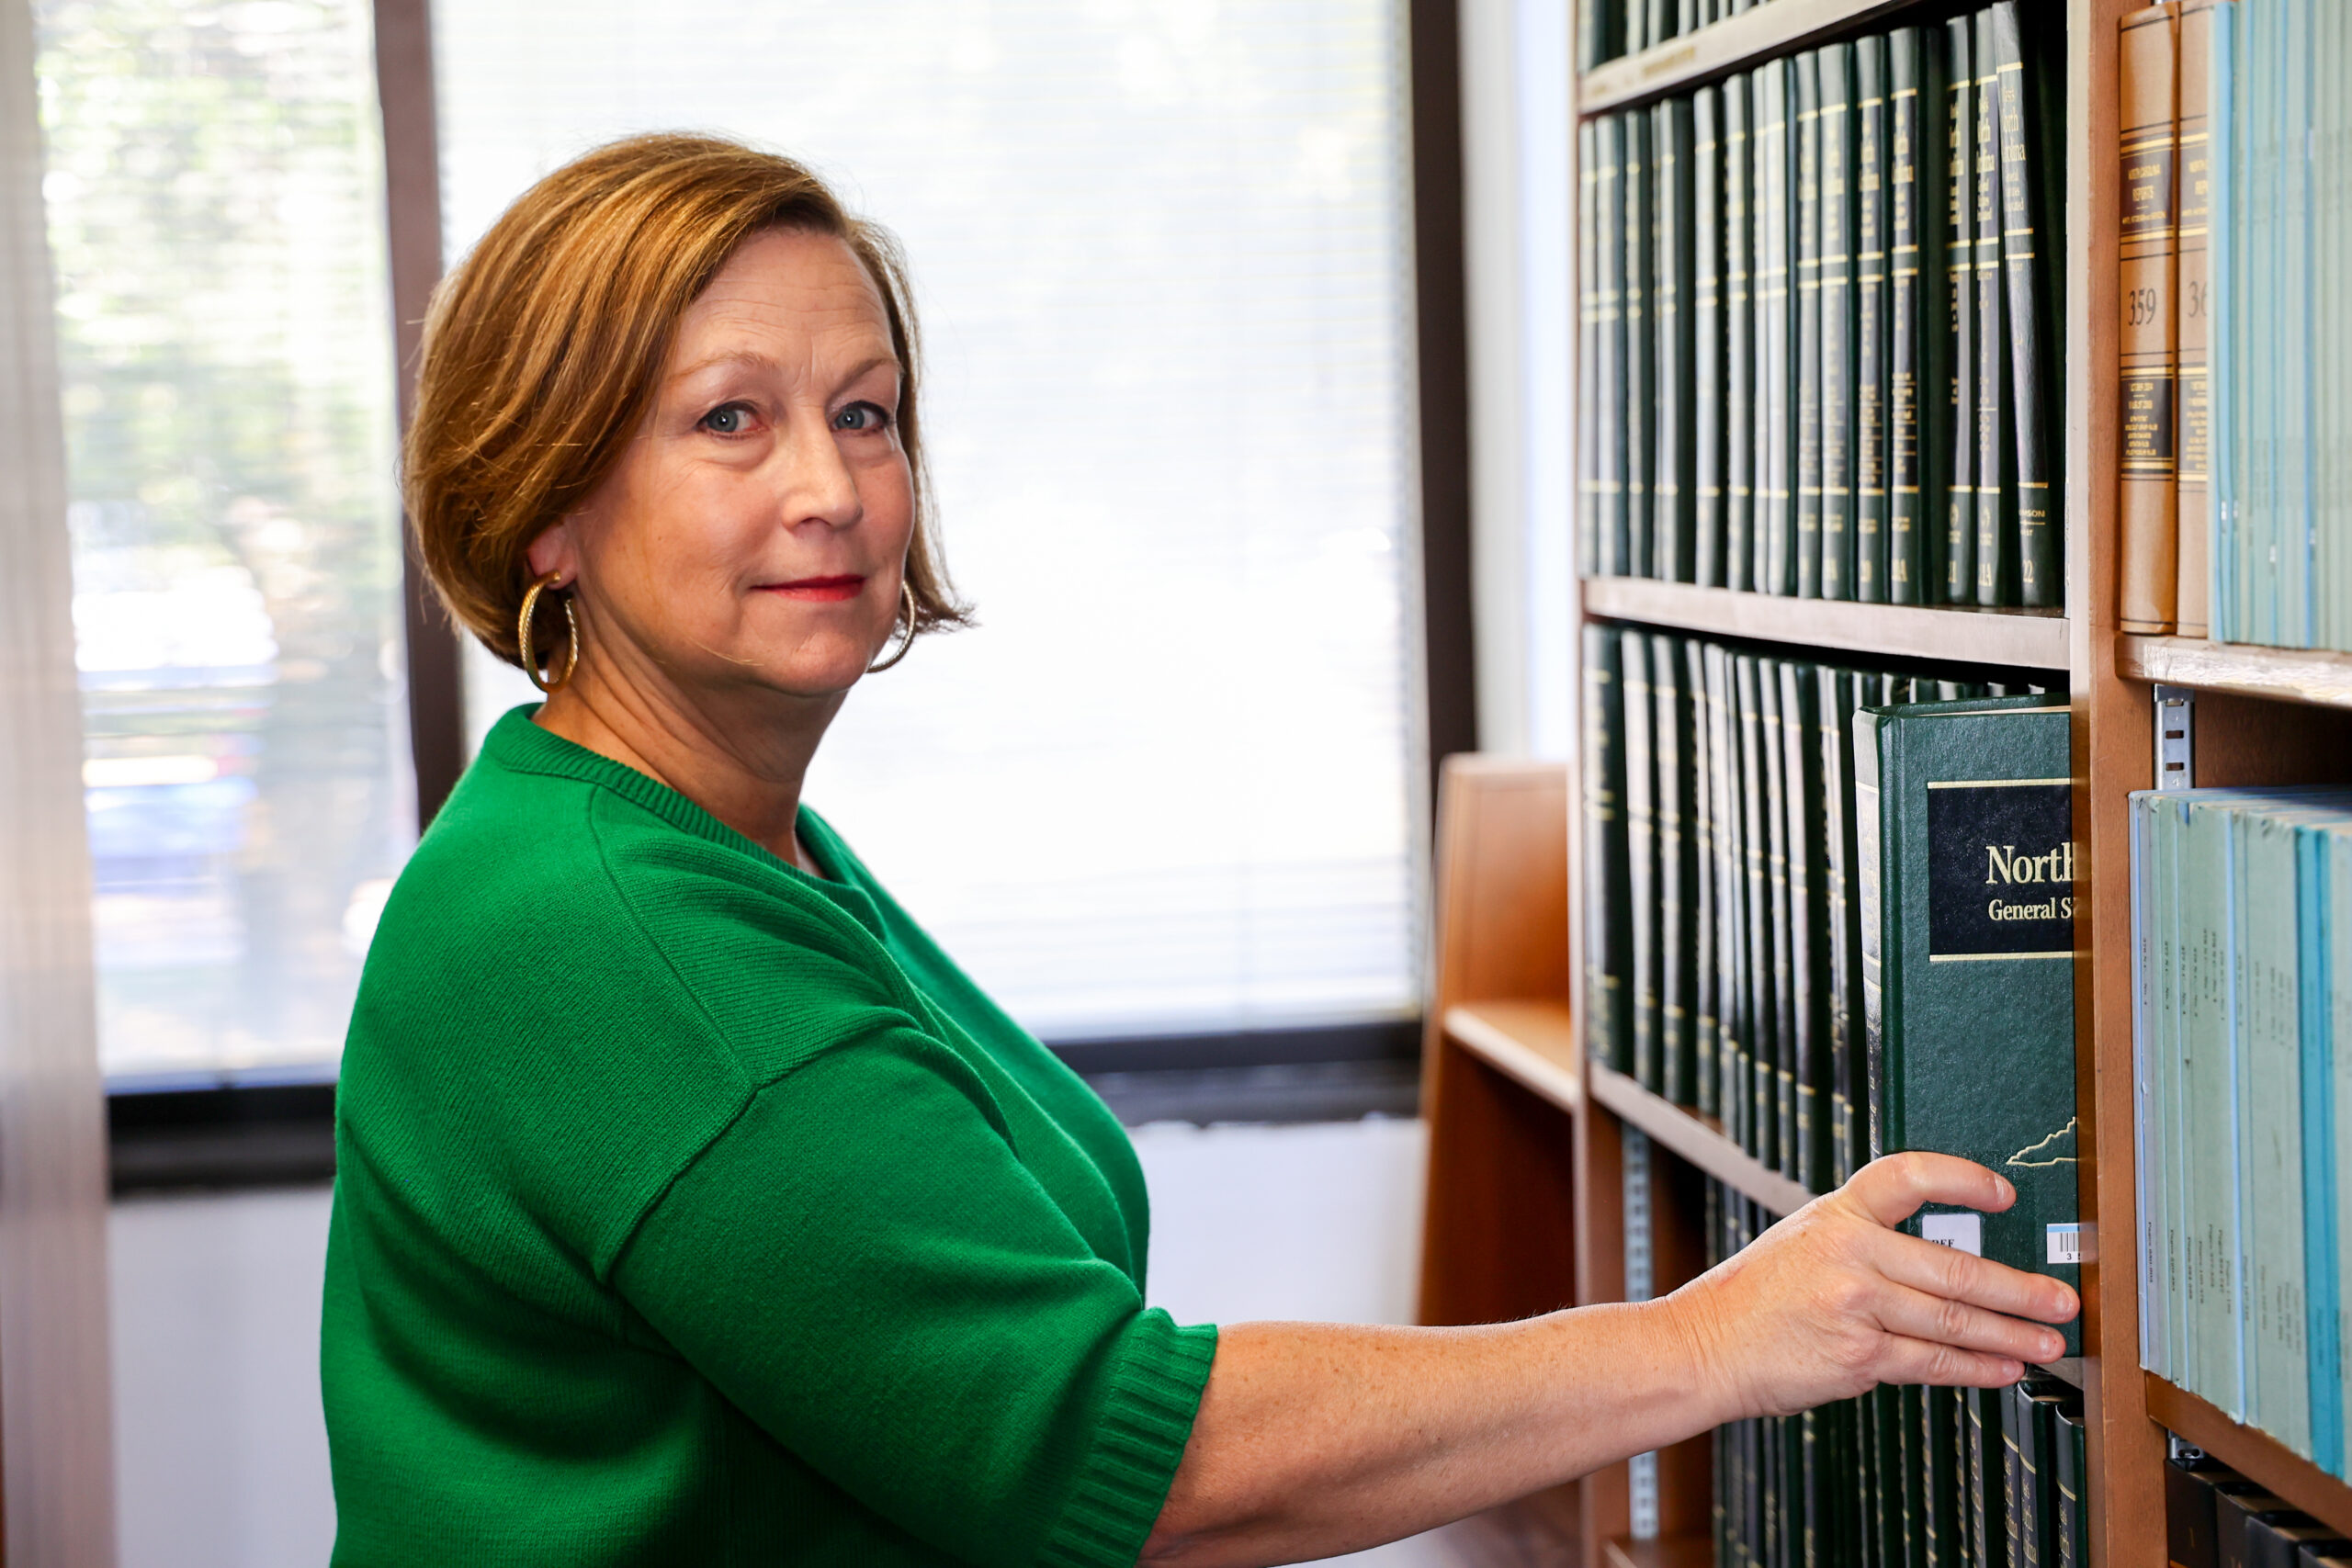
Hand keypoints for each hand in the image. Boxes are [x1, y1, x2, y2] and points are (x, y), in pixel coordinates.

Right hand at [1658, 1152, 2079, 1421]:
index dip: (1962, 1180)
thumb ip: (1866, 1244)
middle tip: (2061, 1299)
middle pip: (1955, 1267)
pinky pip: (1933, 1363)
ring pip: (1954, 1321)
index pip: (1908, 1176)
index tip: (2004, 1193)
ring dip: (2012, 1335)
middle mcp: (1849, 1252)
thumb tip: (1949, 1268)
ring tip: (2047, 1342)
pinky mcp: (1859, 1356)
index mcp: (1836, 1213)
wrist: (1704, 1345)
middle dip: (2019, 1288)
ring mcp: (1855, 1304)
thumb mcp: (1803, 1243)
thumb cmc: (1755, 1299)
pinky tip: (2004, 1370)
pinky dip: (1977, 1368)